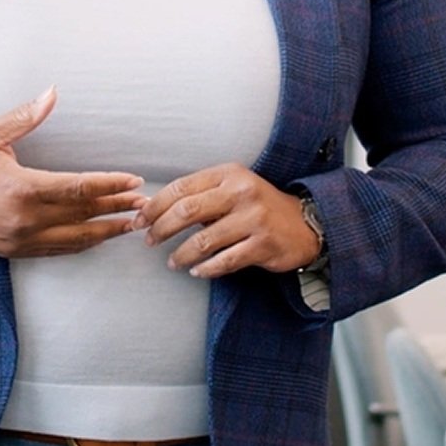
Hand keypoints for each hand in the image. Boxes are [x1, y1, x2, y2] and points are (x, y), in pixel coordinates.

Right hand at [0, 86, 143, 257]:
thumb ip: (25, 117)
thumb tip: (52, 93)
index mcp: (22, 187)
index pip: (79, 187)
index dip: (110, 185)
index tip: (133, 181)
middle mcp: (25, 218)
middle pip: (84, 214)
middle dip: (117, 208)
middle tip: (145, 204)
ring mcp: (21, 239)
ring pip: (76, 239)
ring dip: (107, 231)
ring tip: (132, 225)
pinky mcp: (16, 252)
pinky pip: (58, 250)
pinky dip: (82, 244)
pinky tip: (98, 237)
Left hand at [132, 163, 320, 277]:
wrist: (305, 223)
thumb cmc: (258, 206)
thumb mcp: (233, 188)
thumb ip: (201, 196)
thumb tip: (156, 211)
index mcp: (229, 174)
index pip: (181, 187)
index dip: (156, 205)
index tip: (140, 219)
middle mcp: (241, 193)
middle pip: (187, 211)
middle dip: (161, 228)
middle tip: (149, 240)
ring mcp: (253, 219)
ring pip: (203, 241)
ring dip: (181, 254)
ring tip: (172, 262)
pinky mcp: (263, 245)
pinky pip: (225, 261)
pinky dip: (206, 269)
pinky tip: (196, 271)